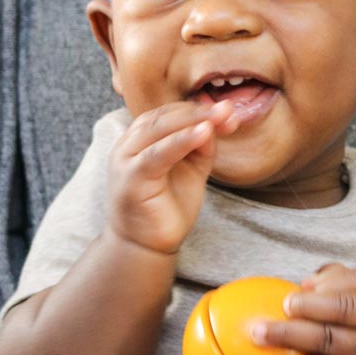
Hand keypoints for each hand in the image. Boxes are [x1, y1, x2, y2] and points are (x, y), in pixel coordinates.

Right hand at [106, 100, 238, 254]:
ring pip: (159, 129)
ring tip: (219, 117)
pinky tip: (203, 133)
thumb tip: (217, 123)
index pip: (169, 113)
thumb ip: (201, 146)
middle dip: (199, 111)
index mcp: (141, 139)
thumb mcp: (191, 170)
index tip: (228, 111)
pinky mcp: (132, 177)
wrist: (146, 245)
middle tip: (228, 110)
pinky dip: (181, 141)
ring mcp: (127, 159)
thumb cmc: (166, 208)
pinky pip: (157, 153)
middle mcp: (129, 144)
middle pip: (164, 116)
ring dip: (192, 120)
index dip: (198, 109)